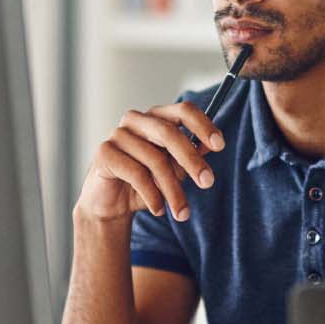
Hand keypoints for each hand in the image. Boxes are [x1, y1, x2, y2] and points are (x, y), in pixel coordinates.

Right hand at [76, 103, 224, 223]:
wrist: (111, 203)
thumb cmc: (145, 183)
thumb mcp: (174, 170)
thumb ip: (190, 156)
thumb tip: (209, 146)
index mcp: (156, 118)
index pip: (183, 111)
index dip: (203, 125)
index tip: (220, 145)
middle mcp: (136, 120)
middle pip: (169, 133)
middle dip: (191, 160)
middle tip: (207, 182)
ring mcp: (118, 135)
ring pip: (155, 159)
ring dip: (173, 190)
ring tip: (182, 213)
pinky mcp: (104, 153)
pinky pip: (136, 173)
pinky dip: (152, 195)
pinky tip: (159, 209)